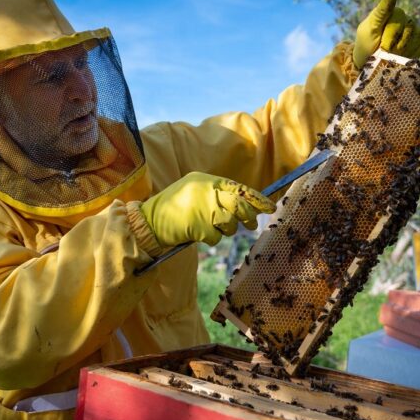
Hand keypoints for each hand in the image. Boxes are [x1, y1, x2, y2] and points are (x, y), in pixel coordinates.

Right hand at [140, 172, 275, 246]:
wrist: (149, 222)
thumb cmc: (174, 208)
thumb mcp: (194, 191)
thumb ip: (217, 194)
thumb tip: (245, 206)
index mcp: (206, 180)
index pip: (238, 188)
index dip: (257, 199)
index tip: (270, 207)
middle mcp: (206, 190)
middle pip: (239, 205)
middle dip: (248, 217)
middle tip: (251, 224)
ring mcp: (202, 208)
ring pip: (230, 222)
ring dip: (226, 230)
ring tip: (211, 227)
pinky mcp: (199, 225)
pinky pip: (217, 237)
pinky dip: (211, 239)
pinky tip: (198, 234)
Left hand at [353, 0, 419, 68]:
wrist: (370, 65)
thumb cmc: (366, 45)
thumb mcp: (369, 29)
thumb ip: (381, 11)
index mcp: (392, 12)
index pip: (398, 15)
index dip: (391, 33)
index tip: (383, 43)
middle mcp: (405, 19)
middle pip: (408, 28)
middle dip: (394, 43)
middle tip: (383, 50)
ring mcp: (414, 30)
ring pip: (416, 37)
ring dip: (401, 50)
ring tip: (390, 54)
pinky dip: (410, 54)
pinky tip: (400, 57)